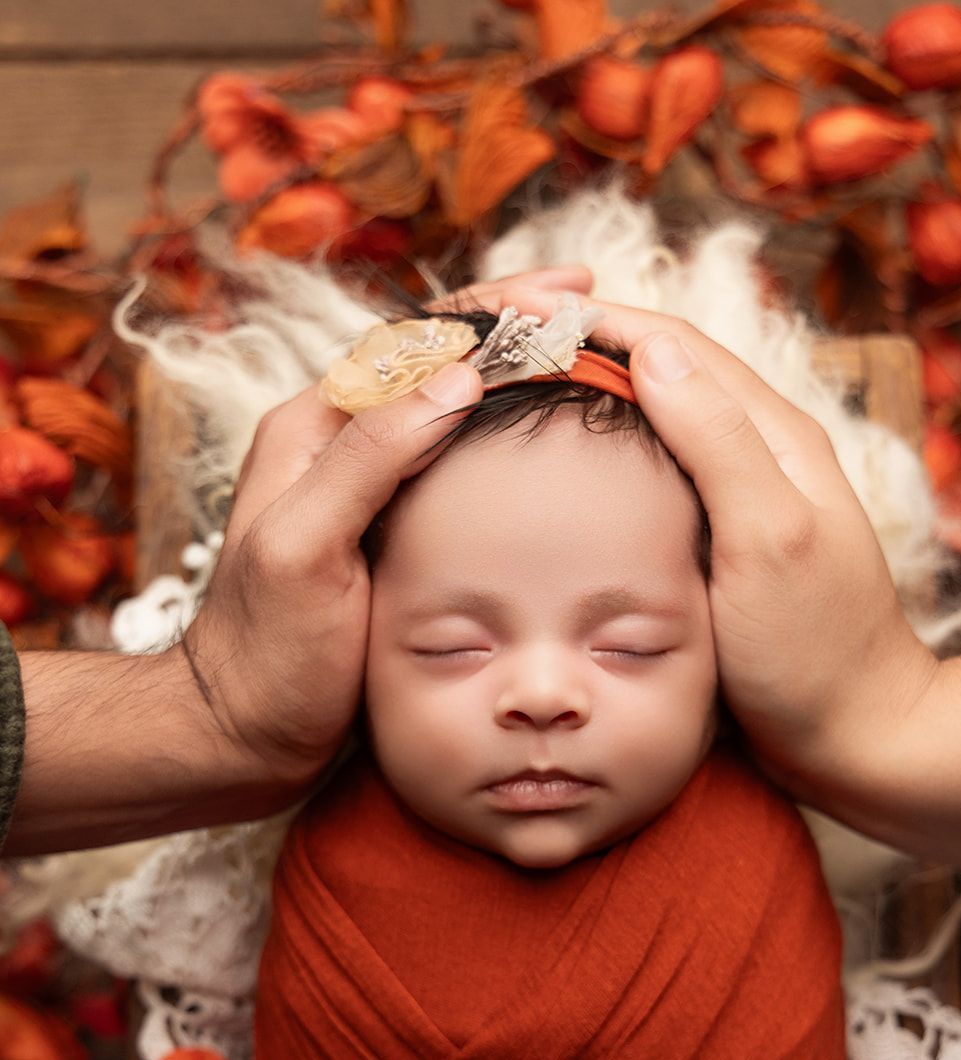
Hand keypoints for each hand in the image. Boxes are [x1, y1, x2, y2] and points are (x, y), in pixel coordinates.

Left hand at [179, 264, 594, 804]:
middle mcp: (341, 447)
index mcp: (314, 429)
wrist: (247, 737)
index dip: (492, 310)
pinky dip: (503, 439)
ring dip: (513, 373)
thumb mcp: (307, 551)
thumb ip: (370, 459)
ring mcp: (368, 491)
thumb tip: (459, 377)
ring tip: (582, 352)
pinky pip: (455, 467)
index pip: (414, 340)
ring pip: (449, 408)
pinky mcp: (392, 536)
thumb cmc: (269, 656)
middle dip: (511, 322)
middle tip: (588, 303)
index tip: (565, 298)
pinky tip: (546, 446)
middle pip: (437, 358)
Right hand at [510, 288, 937, 808]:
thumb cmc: (812, 651)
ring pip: (662, 417)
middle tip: (501, 343)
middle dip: (586, 344)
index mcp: (775, 437)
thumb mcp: (768, 541)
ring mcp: (745, 496)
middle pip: (667, 368)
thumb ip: (718, 444)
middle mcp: (762, 452)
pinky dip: (613, 453)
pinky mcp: (726, 541)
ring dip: (597, 392)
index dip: (597, 320)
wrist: (854, 737)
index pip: (676, 345)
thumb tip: (654, 350)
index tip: (518, 314)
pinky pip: (662, 473)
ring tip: (520, 388)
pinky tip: (570, 471)